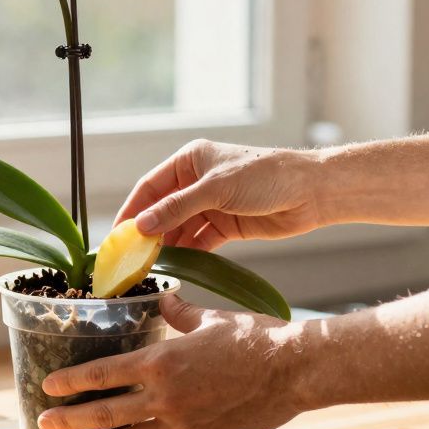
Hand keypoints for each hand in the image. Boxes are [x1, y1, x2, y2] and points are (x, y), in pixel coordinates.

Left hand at [36, 294, 301, 428]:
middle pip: (108, 412)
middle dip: (72, 419)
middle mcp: (166, 395)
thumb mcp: (211, 317)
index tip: (49, 386)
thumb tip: (163, 296)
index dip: (73, 381)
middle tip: (45, 423)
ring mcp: (182, 422)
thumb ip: (180, 311)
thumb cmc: (256, 338)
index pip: (105, 373)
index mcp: (163, 360)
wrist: (294, 370)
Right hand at [116, 139, 325, 249]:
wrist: (310, 192)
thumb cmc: (265, 176)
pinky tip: (177, 267)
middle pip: (163, 210)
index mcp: (190, 161)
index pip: (151, 187)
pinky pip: (199, 241)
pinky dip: (188, 254)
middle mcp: (197, 182)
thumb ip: (177, 208)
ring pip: (180, 228)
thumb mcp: (215, 189)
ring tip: (151, 267)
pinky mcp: (226, 226)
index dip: (132, 210)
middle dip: (148, 232)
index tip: (117, 234)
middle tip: (131, 257)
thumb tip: (142, 226)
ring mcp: (212, 205)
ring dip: (167, 246)